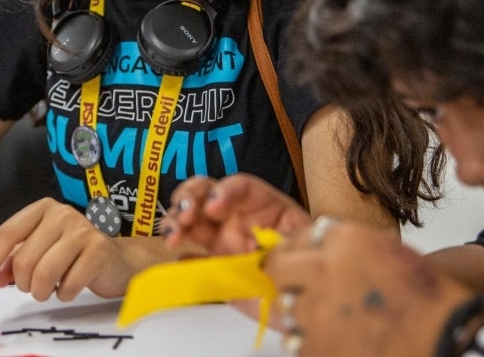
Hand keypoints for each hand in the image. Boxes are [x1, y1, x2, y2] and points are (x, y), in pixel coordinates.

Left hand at [0, 198, 133, 300]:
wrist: (117, 261)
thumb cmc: (73, 256)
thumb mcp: (40, 251)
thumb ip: (14, 259)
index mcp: (43, 209)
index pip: (7, 233)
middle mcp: (62, 214)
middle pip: (23, 258)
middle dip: (22, 283)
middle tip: (32, 287)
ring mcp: (82, 230)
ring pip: (44, 273)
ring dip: (41, 292)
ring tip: (48, 290)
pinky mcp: (99, 250)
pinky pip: (68, 285)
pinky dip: (64, 294)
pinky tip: (69, 288)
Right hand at [163, 173, 311, 255]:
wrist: (306, 297)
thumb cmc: (311, 262)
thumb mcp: (308, 245)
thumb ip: (289, 240)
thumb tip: (267, 243)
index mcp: (262, 205)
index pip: (240, 186)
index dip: (224, 190)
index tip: (214, 206)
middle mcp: (237, 216)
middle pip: (205, 193)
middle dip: (189, 198)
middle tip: (184, 216)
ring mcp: (222, 239)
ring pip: (191, 219)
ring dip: (175, 221)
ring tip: (172, 236)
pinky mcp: (213, 263)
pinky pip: (189, 256)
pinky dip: (178, 255)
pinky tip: (176, 256)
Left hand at [266, 218, 471, 356]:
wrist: (448, 338)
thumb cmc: (429, 300)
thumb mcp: (386, 253)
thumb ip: (345, 248)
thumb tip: (317, 253)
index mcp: (343, 240)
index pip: (295, 239)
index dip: (295, 253)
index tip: (297, 263)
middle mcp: (323, 269)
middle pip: (281, 271)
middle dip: (291, 281)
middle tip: (307, 293)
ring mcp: (316, 309)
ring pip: (288, 308)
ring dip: (304, 314)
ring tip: (336, 323)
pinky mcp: (316, 346)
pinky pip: (298, 342)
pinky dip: (313, 343)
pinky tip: (339, 343)